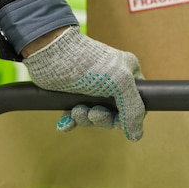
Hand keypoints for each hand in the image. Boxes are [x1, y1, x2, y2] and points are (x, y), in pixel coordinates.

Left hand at [23, 27, 145, 141]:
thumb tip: (137, 134)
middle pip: (114, 114)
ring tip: (75, 111)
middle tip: (91, 113)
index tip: (115, 119)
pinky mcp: (74, 93)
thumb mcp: (119, 83)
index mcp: (129, 74)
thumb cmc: (88, 63)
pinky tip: (65, 122)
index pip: (137, 104)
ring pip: (94, 115)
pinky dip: (71, 121)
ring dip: (85, 119)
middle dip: (101, 118)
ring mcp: (93, 88)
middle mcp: (113, 81)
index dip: (127, 117)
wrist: (51, 53)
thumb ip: (133, 108)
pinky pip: (76, 115)